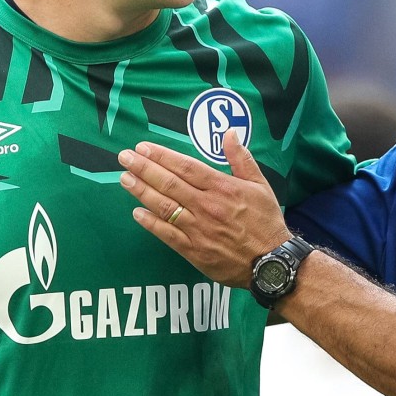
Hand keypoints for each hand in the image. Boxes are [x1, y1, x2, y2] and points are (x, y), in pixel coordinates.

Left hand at [119, 130, 290, 288]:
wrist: (271, 262)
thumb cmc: (266, 222)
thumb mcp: (260, 185)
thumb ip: (241, 158)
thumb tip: (230, 133)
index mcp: (222, 187)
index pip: (186, 167)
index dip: (162, 156)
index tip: (143, 147)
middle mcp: (207, 206)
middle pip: (169, 183)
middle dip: (144, 168)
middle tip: (124, 157)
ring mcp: (198, 229)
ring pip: (164, 206)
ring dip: (141, 191)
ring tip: (125, 178)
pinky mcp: (194, 250)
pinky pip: (167, 234)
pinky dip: (150, 223)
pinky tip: (136, 213)